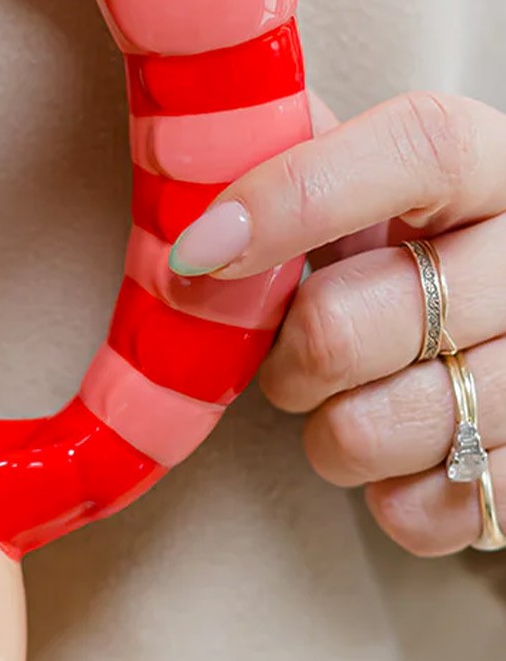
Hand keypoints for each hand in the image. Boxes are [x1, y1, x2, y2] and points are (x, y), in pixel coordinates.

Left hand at [164, 90, 505, 554]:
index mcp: (498, 167)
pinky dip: (390, 496)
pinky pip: (424, 510)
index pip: (416, 150)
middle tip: (292, 353)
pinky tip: (411, 457)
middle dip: (285, 357)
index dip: (291, 199)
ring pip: (371, 429)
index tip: (197, 252)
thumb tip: (186, 162)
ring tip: (355, 401)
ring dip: (330, 430)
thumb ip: (297, 157)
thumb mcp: (379, 186)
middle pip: (344, 326)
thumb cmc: (426, 255)